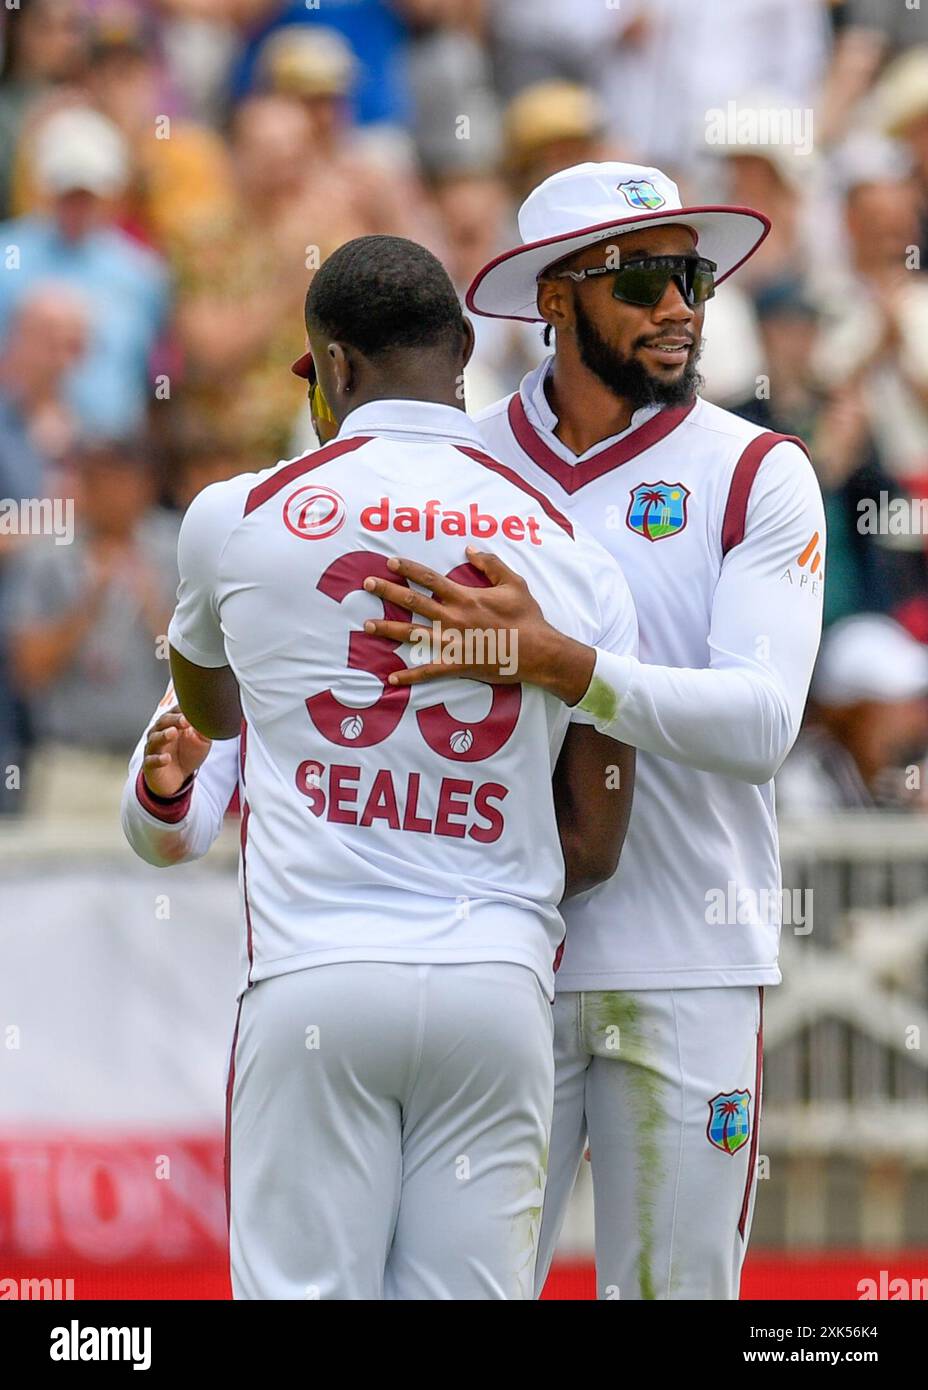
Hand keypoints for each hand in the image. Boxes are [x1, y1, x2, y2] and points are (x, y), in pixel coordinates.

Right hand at [142, 709, 211, 797]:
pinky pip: (151, 760)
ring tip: (172, 733)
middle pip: (163, 722)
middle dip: (174, 720)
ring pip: (155, 739)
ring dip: (163, 735)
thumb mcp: (202, 741)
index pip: (175, 711)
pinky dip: (158, 759)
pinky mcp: (150, 764)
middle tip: (184, 721)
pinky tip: (166, 758)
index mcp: (172, 723)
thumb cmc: (188, 754)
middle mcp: (160, 732)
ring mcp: (154, 748)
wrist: (177, 778)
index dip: (183, 710)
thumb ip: (205, 730)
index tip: (193, 709)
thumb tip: (209, 719)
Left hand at [361, 547, 595, 702]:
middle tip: (367, 584)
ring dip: (388, 629)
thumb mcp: (514, 583)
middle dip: (388, 591)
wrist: (539, 651)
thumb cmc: (528, 617)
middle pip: (413, 602)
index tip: (390, 563)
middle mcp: (454, 617)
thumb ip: (491, 564)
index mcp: (465, 596)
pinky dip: (409, 675)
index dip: (409, 569)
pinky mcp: (458, 664)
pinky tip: (391, 677)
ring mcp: (453, 642)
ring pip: (413, 634)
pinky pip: (429, 670)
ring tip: (366, 625)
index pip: (430, 578)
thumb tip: (470, 549)